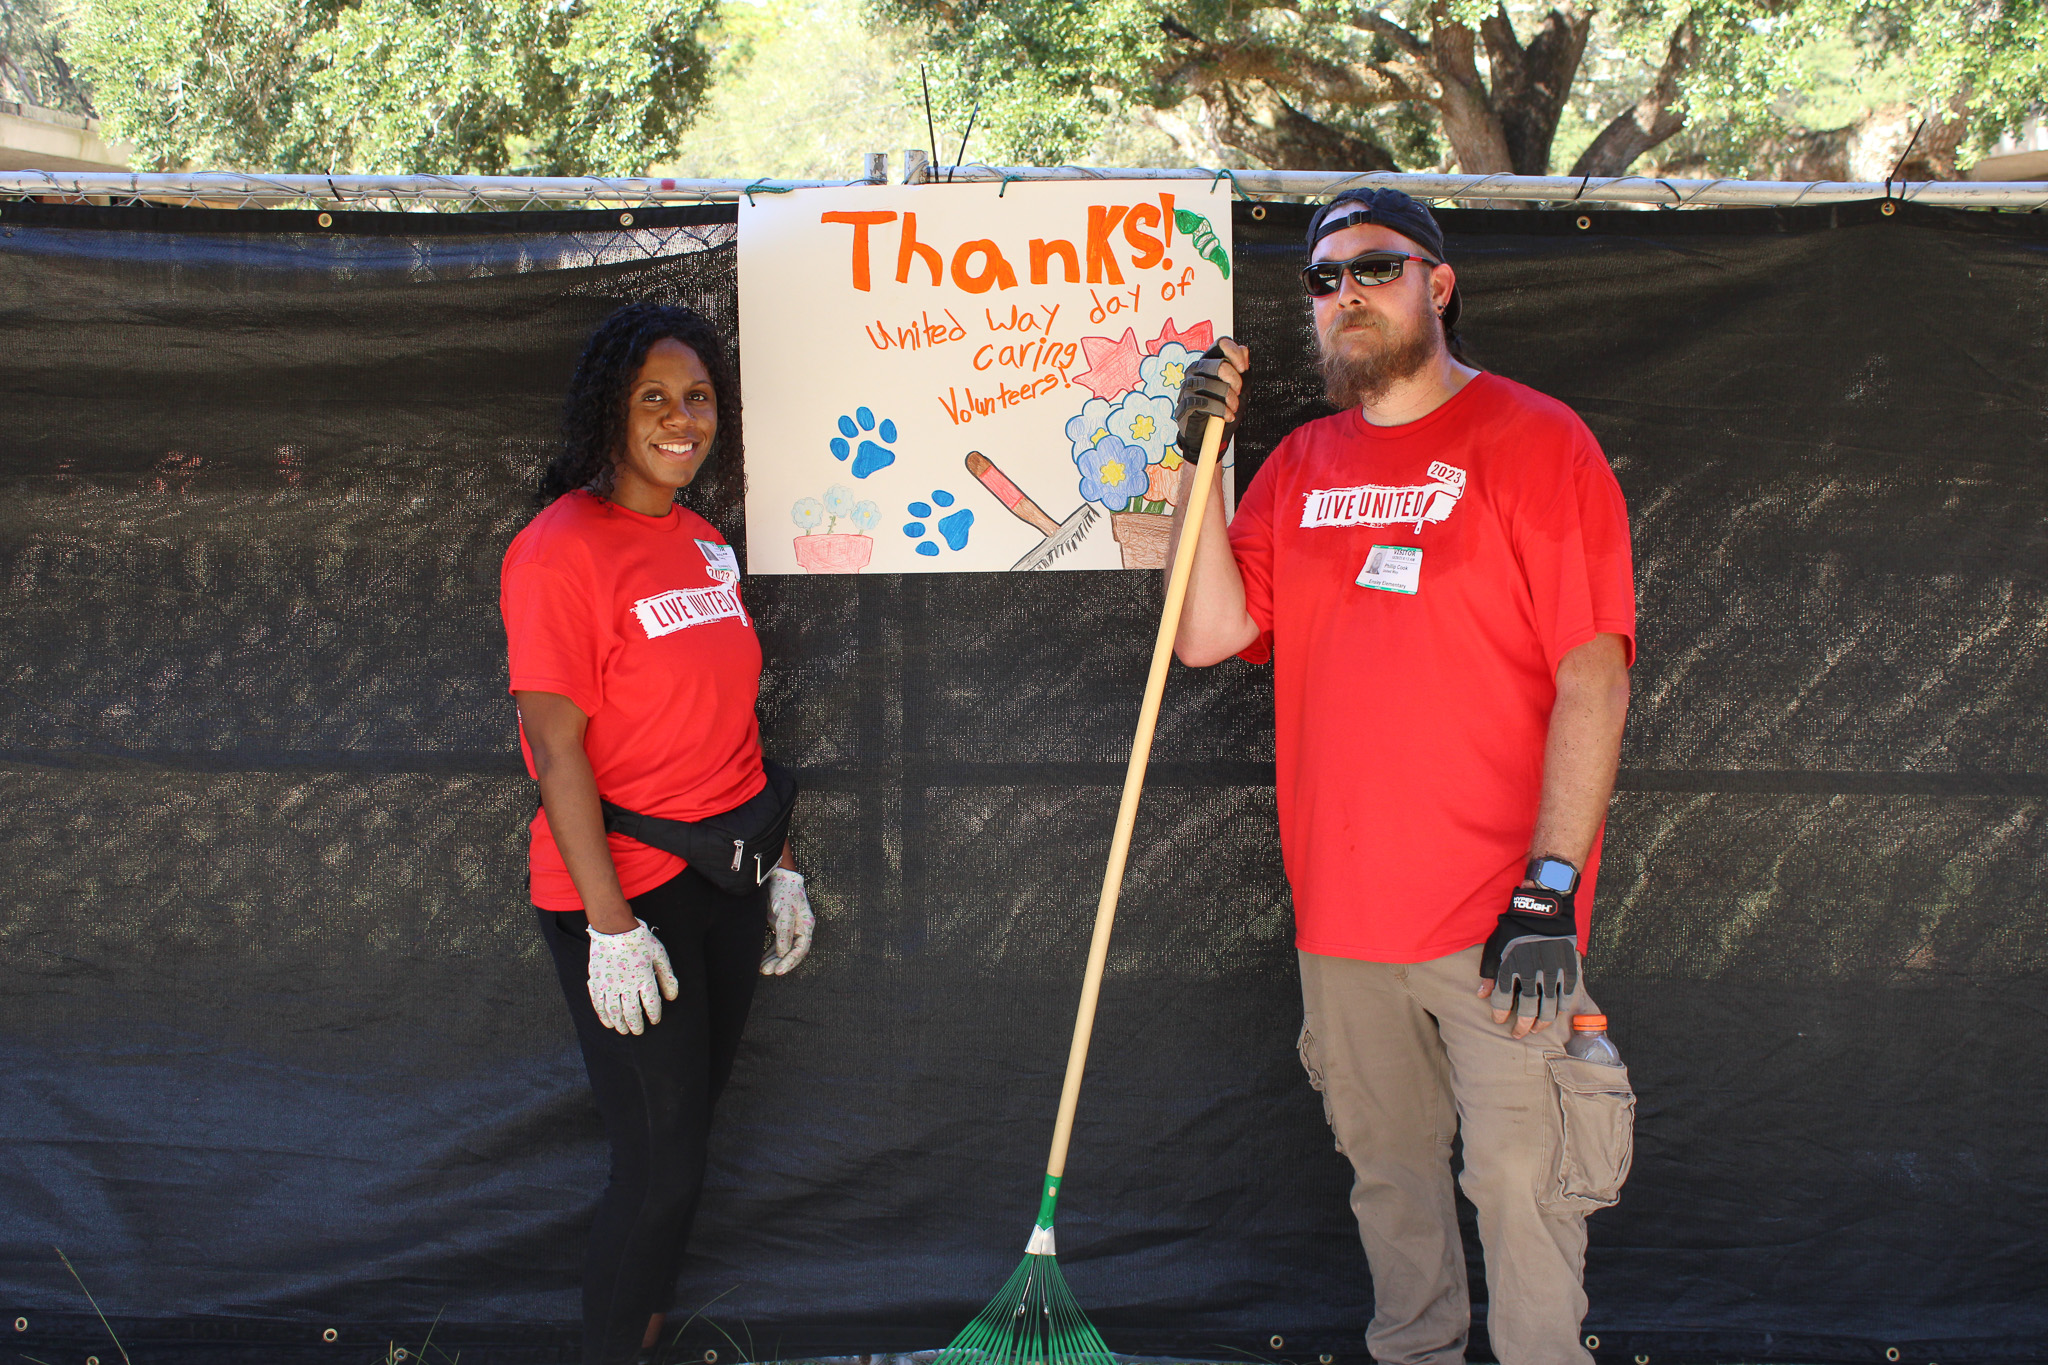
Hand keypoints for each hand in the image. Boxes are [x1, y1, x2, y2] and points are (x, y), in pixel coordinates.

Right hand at [586, 918, 678, 1034]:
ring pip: (614, 1012)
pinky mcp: (597, 982)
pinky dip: (603, 1015)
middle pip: (631, 1013)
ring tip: (624, 1031)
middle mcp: (626, 985)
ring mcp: (609, 984)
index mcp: (644, 978)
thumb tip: (672, 997)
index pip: (651, 1005)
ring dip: (620, 1024)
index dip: (654, 1015)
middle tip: (638, 1031)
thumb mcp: (659, 955)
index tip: (655, 1020)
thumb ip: (667, 976)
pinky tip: (608, 1022)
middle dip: (636, 1025)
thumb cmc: (639, 939)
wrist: (614, 928)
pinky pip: (598, 1004)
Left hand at [759, 866, 814, 975]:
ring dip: (774, 960)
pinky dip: (770, 952)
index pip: (801, 948)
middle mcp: (800, 928)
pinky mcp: (780, 926)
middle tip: (768, 972)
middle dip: (781, 963)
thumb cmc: (784, 890)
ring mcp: (790, 928)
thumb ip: (784, 931)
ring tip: (762, 970)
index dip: (791, 961)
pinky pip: (777, 944)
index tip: (779, 970)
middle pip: (793, 952)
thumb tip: (783, 952)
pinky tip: (762, 960)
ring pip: (784, 949)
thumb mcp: (785, 910)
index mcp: (806, 924)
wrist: (778, 876)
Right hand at [1173, 338, 1247, 459]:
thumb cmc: (1221, 407)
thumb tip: (1245, 350)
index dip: (1235, 353)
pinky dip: (1220, 411)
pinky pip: (1204, 403)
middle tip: (1238, 392)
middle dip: (1235, 380)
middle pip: (1219, 365)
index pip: (1220, 343)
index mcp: (1208, 361)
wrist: (1207, 433)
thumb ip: (1241, 370)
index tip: (1244, 369)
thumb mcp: (1237, 388)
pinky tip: (1227, 416)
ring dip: (1229, 399)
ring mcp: (1188, 386)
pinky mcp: (1184, 403)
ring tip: (1233, 408)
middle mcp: (1195, 370)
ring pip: (1212, 385)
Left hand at [1478, 882, 1578, 1038]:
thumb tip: (1481, 996)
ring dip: (1541, 1023)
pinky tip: (1554, 1015)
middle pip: (1527, 1010)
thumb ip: (1489, 973)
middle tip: (1518, 1034)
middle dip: (1521, 1027)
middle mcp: (1531, 973)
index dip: (1500, 1015)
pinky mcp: (1568, 970)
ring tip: (1536, 1030)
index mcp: (1510, 967)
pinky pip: (1566, 997)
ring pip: (1548, 1008)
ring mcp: (1552, 973)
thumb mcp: (1495, 947)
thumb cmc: (1514, 928)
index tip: (1499, 1021)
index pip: (1503, 1001)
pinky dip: (1560, 1010)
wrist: (1543, 909)